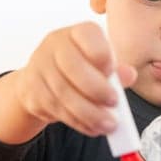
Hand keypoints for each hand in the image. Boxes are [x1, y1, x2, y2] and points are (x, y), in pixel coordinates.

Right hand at [0, 21, 135, 142]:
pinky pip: (55, 108)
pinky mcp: (31, 91)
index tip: (111, 72)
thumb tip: (129, 75)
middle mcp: (55, 45)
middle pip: (73, 66)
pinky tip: (92, 127)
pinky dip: (77, 121)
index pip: (87, 35)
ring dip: (89, 113)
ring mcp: (39, 67)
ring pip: (63, 93)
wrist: (42, 80)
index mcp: (77, 33)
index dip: (101, 55)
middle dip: (96, 89)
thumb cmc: (81, 69)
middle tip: (114, 104)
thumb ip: (117, 70)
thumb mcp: (101, 65)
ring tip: (108, 124)